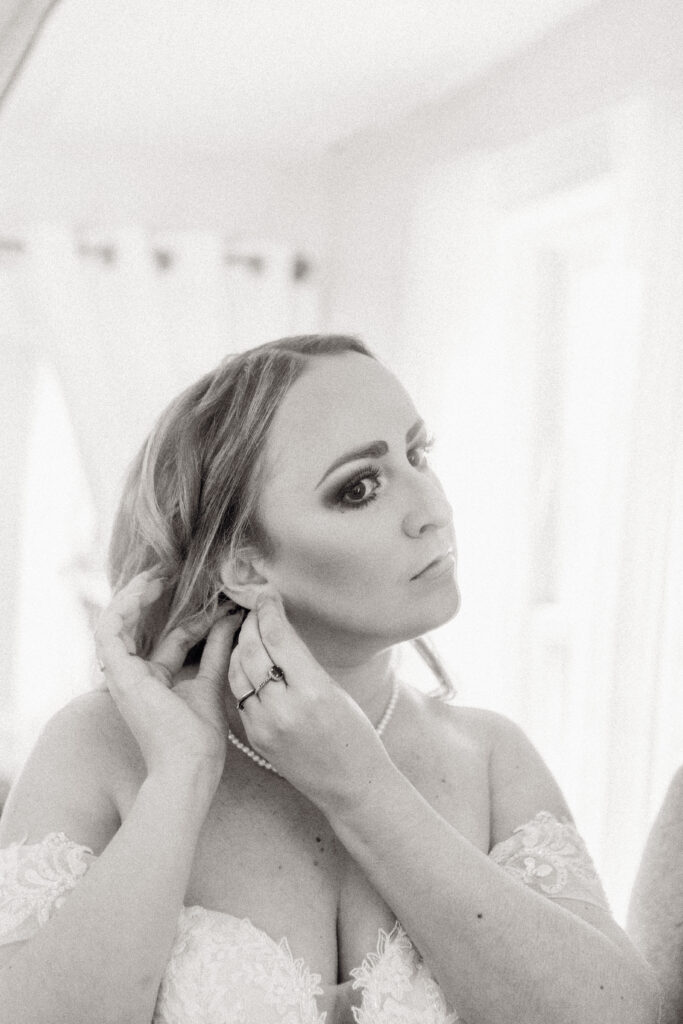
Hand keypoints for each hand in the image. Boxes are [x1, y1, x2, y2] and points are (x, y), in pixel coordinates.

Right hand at [95, 571, 243, 785]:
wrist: (188, 768)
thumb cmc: (199, 741)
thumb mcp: (211, 683)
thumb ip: (218, 651)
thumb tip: (232, 619)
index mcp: (157, 684)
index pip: (173, 641)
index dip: (195, 620)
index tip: (222, 606)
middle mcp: (135, 678)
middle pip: (138, 628)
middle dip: (151, 598)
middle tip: (171, 572)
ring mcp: (122, 676)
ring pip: (116, 624)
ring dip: (133, 596)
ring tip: (156, 574)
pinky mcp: (117, 674)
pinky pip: (109, 630)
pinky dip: (123, 606)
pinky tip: (144, 588)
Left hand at [227, 593, 391, 811]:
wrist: (351, 785)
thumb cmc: (354, 733)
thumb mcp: (335, 689)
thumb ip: (303, 660)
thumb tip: (278, 627)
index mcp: (313, 690)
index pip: (278, 637)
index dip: (268, 610)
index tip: (266, 594)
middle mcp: (284, 707)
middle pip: (252, 650)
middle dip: (250, 623)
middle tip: (255, 607)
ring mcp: (265, 725)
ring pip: (238, 671)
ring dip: (239, 645)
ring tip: (248, 630)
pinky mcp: (254, 737)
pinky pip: (239, 695)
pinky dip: (240, 672)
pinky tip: (246, 660)